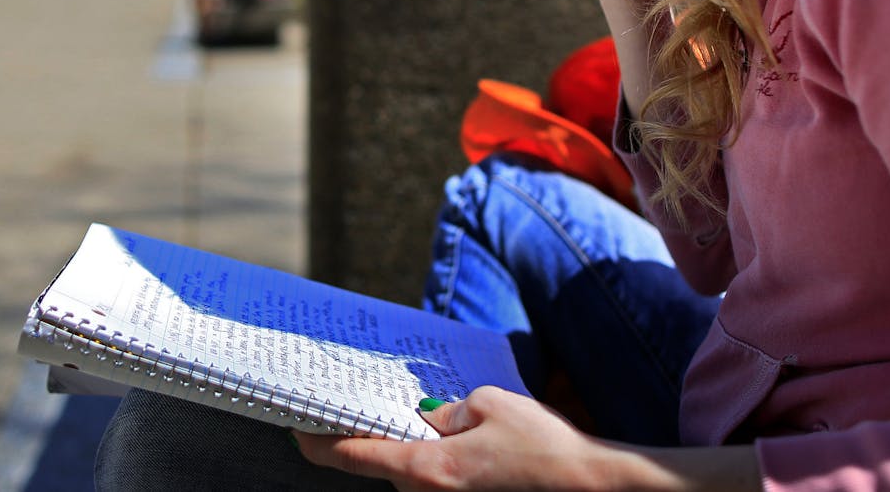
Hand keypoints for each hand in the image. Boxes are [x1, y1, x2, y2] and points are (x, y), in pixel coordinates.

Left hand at [295, 386, 762, 491]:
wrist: (593, 488)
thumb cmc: (544, 447)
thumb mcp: (490, 406)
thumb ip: (447, 411)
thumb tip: (431, 419)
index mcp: (428, 469)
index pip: (352, 455)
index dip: (316, 441)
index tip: (296, 428)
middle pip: (387, 467)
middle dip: (386, 439)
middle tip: (387, 407)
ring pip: (417, 478)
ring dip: (423, 454)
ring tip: (455, 428)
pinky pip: (443, 487)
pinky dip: (446, 468)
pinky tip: (479, 451)